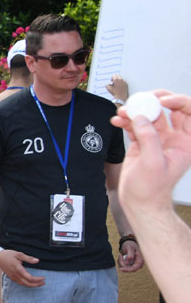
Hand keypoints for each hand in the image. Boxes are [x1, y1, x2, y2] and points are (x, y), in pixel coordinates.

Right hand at [0, 249, 43, 286]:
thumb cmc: (8, 255)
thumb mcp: (19, 254)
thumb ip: (28, 258)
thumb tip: (37, 261)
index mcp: (18, 269)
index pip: (30, 278)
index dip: (37, 279)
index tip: (43, 278)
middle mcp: (15, 275)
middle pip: (27, 284)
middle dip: (36, 284)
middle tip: (43, 283)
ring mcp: (13, 277)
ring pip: (24, 284)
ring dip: (32, 285)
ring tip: (38, 284)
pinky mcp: (11, 277)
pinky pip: (20, 283)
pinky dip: (26, 284)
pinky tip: (30, 282)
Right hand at [106, 75, 129, 102]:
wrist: (120, 97)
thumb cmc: (114, 93)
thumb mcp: (108, 88)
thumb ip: (107, 85)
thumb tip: (109, 84)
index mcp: (116, 80)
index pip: (113, 75)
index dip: (112, 78)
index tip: (111, 81)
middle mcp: (120, 79)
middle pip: (118, 75)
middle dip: (115, 78)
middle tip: (114, 82)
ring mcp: (124, 82)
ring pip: (121, 78)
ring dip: (118, 80)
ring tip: (117, 85)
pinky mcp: (126, 84)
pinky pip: (123, 81)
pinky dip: (121, 83)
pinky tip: (120, 87)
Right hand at [113, 91, 190, 213]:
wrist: (139, 203)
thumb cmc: (151, 190)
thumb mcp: (153, 163)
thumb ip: (149, 138)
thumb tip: (141, 118)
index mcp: (187, 142)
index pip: (190, 112)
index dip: (178, 101)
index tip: (161, 100)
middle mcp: (175, 138)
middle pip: (170, 108)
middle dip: (155, 100)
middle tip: (142, 99)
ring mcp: (158, 139)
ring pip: (150, 114)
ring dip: (136, 110)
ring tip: (124, 112)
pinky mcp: (142, 142)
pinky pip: (135, 124)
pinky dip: (126, 120)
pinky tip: (118, 120)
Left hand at [118, 239, 143, 272]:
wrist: (129, 244)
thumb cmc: (130, 245)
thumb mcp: (130, 248)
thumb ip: (130, 254)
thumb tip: (128, 261)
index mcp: (140, 260)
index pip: (134, 268)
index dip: (127, 270)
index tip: (120, 269)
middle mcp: (138, 264)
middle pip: (129, 268)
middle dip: (122, 263)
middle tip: (120, 255)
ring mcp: (134, 265)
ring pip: (125, 267)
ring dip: (121, 261)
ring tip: (121, 254)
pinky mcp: (130, 265)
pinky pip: (123, 266)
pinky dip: (120, 261)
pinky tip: (121, 256)